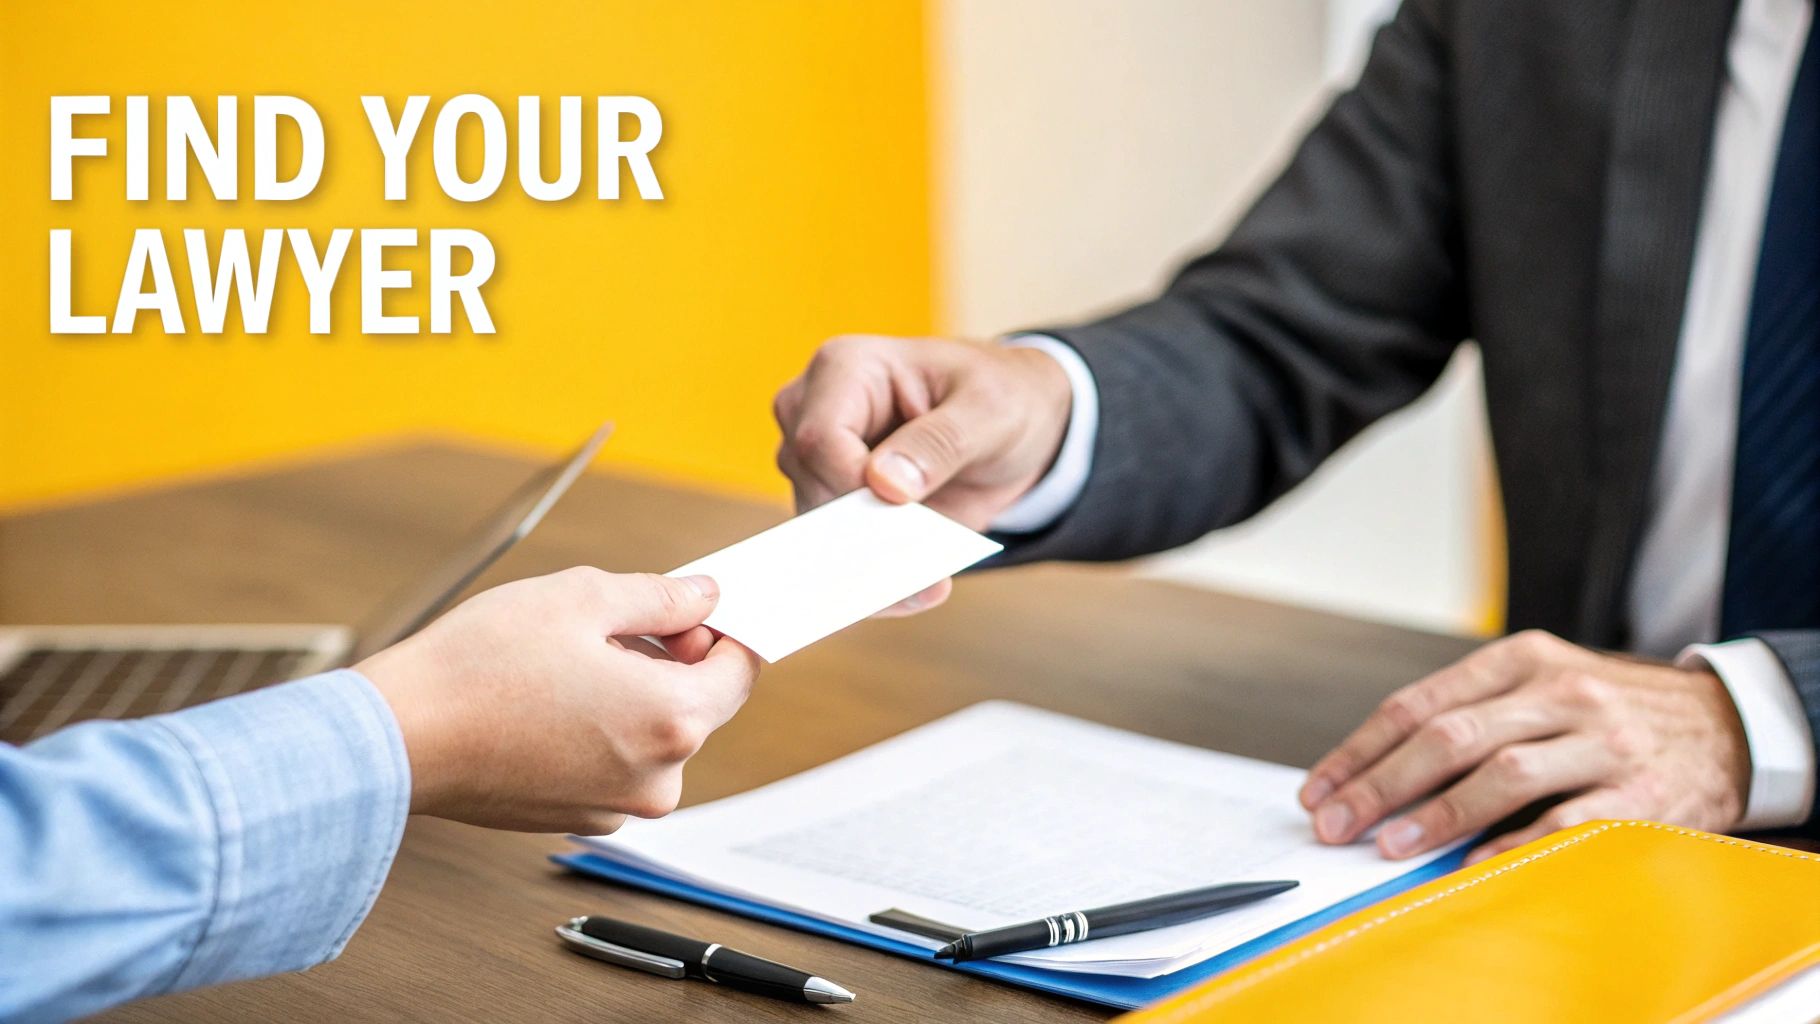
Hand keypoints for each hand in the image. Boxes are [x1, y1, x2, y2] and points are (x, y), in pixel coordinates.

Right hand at [357, 567, 760, 833]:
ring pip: (651, 734)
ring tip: (563, 663)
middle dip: (666, 659)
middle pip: (695, 704)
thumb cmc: (479, 667)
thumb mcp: (582, 598)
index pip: (740, 671)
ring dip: (628, 695)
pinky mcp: (578, 819)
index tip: (692, 611)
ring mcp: (617, 808)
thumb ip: (660, 597)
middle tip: (607, 626)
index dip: (720, 631)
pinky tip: (545, 703)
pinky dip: (597, 730)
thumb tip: (703, 597)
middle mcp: (657, 778)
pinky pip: (613, 763)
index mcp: (673, 720)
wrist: (396, 739)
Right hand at [773, 334, 1072, 611]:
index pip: (820, 437)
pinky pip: (838, 556)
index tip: (902, 513)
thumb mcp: (991, 411)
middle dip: (864, 535)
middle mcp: (815, 412)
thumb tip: (886, 485)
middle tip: (923, 570)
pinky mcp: (835, 506)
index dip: (852, 486)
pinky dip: (876, 582)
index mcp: (846, 368)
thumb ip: (940, 443)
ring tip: (929, 583)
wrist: (1017, 429)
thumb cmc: (1002, 398)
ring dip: (871, 566)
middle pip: (812, 488)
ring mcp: (818, 463)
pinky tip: (919, 589)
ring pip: (816, 530)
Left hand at [1297, 630, 1749, 864]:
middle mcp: (1558, 691)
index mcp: (1520, 660)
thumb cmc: (1606, 712)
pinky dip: (1512, 842)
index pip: (1418, 703)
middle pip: (1449, 736)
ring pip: (1501, 773)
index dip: (1361, 750)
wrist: (1725, 726)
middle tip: (1336, 823)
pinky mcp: (1638, 790)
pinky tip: (1471, 862)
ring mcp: (1600, 739)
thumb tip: (1375, 776)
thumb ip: (1470, 717)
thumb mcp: (1541, 686)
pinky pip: (1563, 819)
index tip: (1320, 790)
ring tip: (1390, 844)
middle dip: (1381, 785)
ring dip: (1436, 814)